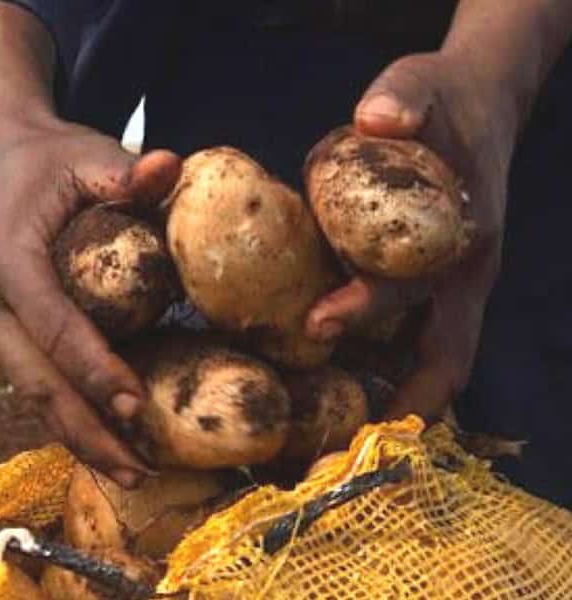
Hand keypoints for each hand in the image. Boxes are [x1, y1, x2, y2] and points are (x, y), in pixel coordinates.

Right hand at [0, 115, 180, 486]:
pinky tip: (94, 429)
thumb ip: (128, 171)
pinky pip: (18, 371)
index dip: (94, 372)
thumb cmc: (45, 158)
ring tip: (125, 469)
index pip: (54, 327)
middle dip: (87, 431)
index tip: (137, 408)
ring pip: (24, 386)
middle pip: (34, 381)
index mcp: (1, 256)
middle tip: (139, 473)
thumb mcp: (87, 154)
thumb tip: (174, 166)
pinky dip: (55, 401)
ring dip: (73, 429)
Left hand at [305, 51, 515, 419]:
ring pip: (418, 354)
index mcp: (460, 239)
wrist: (478, 101)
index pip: (419, 292)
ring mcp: (442, 285)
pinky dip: (373, 357)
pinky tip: (324, 375)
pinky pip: (400, 330)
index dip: (371, 313)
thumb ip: (401, 97)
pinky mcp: (418, 280)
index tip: (321, 326)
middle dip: (383, 389)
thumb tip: (377, 119)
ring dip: (383, 391)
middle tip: (323, 423)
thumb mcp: (422, 84)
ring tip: (327, 431)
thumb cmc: (444, 99)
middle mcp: (456, 275)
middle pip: (426, 349)